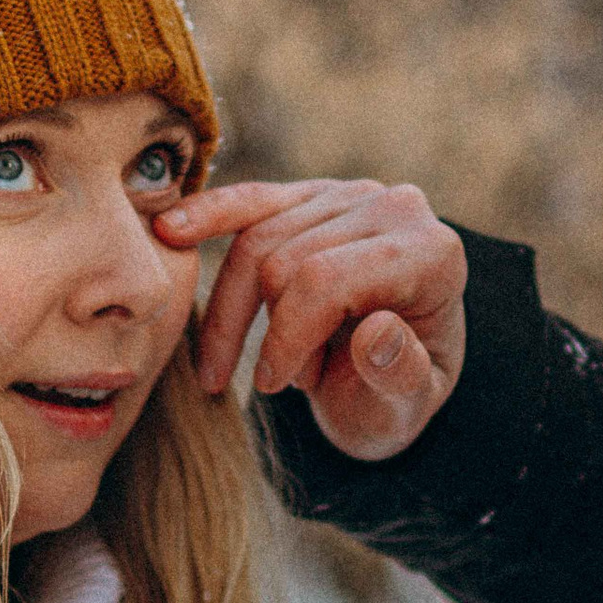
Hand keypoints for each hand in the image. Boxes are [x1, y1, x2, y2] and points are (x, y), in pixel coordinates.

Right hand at [156, 178, 465, 460]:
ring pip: (257, 241)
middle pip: (286, 260)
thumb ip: (398, 376)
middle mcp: (396, 208)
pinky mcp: (310, 196)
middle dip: (273, 332)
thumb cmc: (394, 395)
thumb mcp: (404, 408)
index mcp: (433, 254)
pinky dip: (207, 215)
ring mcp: (351, 194)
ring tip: (274, 362)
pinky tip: (169, 230)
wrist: (391, 373)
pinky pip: (250, 201)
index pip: (326, 279)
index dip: (286, 337)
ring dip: (245, 314)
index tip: (272, 387)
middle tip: (290, 381)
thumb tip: (375, 331)